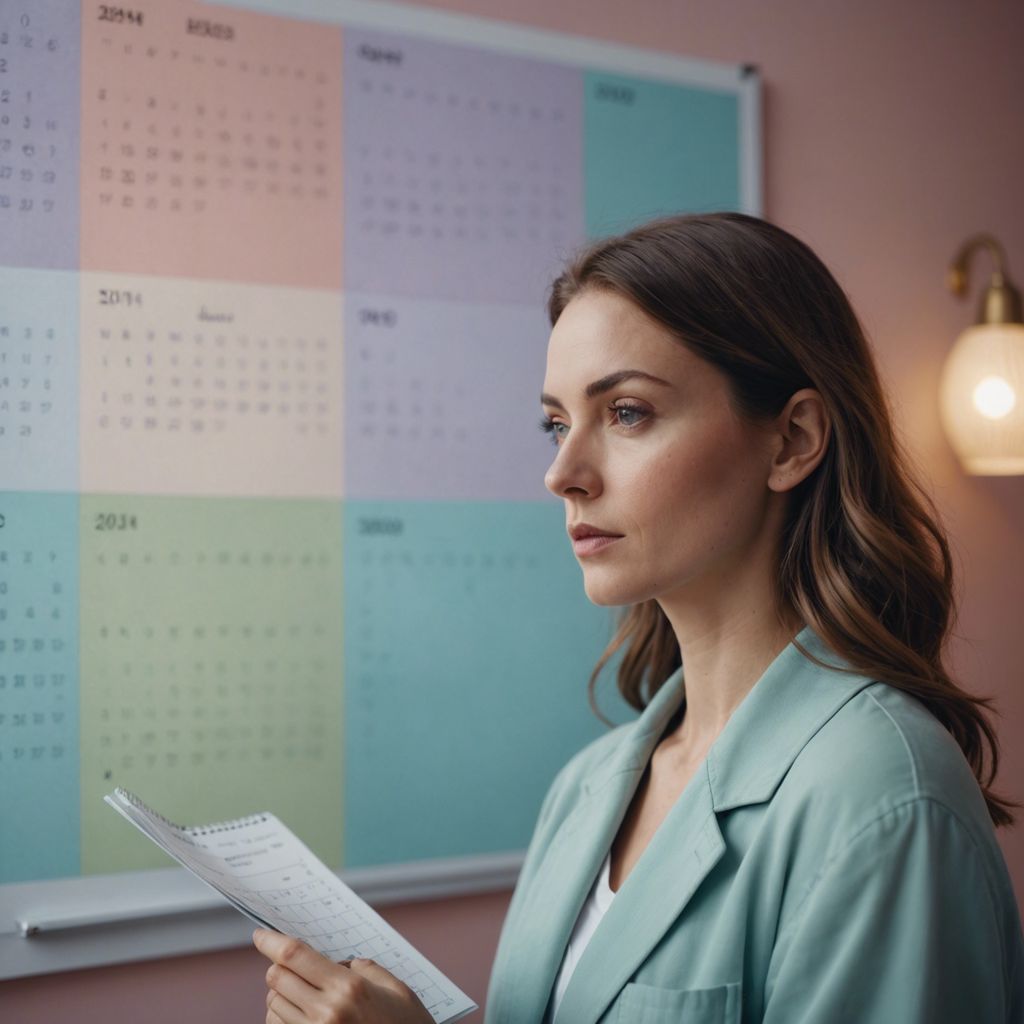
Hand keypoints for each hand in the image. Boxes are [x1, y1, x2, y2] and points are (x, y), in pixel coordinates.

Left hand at [253, 929, 434, 1023]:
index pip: (294, 955)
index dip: (271, 941)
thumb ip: (363, 968)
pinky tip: (301, 1015)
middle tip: (293, 965)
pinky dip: (282, 1017)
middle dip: (279, 966)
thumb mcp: (395, 988)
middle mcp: (326, 1013)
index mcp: (348, 988)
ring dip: (281, 994)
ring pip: (272, 1004)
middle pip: (277, 977)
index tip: (260, 934)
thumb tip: (337, 963)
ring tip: (304, 995)